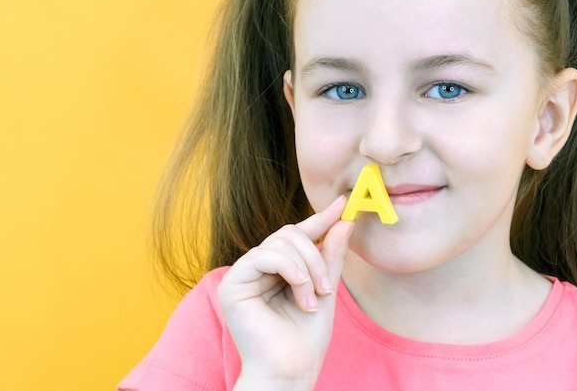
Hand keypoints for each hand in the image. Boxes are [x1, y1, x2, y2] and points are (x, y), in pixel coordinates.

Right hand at [218, 196, 353, 390]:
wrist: (290, 372)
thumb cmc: (306, 339)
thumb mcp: (326, 289)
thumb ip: (331, 255)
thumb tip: (344, 220)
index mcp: (278, 270)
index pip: (298, 235)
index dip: (320, 218)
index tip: (343, 204)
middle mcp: (258, 268)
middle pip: (289, 234)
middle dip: (316, 256)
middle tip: (328, 288)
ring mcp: (243, 274)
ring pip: (280, 243)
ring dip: (307, 269)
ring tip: (313, 301)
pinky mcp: (232, 284)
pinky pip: (264, 255)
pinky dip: (290, 269)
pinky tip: (301, 292)